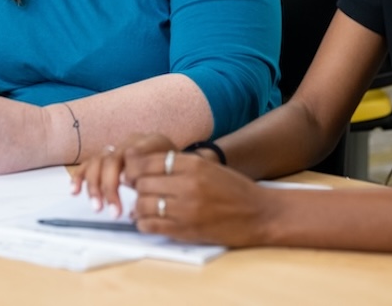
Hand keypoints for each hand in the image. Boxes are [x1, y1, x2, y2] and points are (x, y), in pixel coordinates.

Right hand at [71, 133, 176, 217]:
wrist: (175, 163)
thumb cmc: (171, 168)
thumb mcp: (171, 167)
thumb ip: (156, 171)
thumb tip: (133, 183)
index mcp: (144, 142)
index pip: (127, 157)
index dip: (127, 176)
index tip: (130, 193)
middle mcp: (126, 144)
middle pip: (110, 162)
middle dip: (109, 189)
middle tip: (114, 212)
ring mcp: (114, 151)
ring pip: (96, 163)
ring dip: (94, 187)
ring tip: (98, 207)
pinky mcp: (104, 160)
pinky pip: (88, 165)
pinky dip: (79, 176)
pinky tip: (74, 191)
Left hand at [126, 151, 272, 246]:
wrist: (258, 213)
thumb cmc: (234, 189)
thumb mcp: (209, 167)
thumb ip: (180, 165)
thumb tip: (146, 166)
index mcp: (194, 164)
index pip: (150, 161)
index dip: (135, 167)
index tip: (133, 172)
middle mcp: (188, 184)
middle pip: (143, 183)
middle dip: (136, 187)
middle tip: (137, 191)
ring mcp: (186, 209)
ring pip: (144, 204)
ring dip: (139, 206)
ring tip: (143, 207)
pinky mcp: (186, 230)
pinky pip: (151, 225)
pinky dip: (144, 223)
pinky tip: (148, 220)